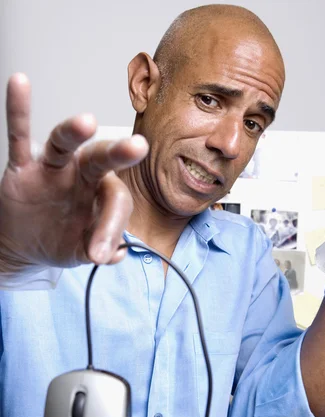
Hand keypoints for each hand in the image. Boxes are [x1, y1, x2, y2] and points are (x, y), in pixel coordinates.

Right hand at [0, 73, 147, 273]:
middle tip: (138, 146)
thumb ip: (100, 248)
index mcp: (103, 193)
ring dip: (73, 132)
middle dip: (119, 154)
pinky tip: (19, 83)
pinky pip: (18, 135)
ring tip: (86, 122)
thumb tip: (116, 253)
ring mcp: (53, 169)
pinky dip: (18, 111)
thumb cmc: (62, 239)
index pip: (116, 200)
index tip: (98, 256)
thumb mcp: (83, 250)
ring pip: (64, 144)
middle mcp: (81, 175)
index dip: (111, 226)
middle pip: (101, 159)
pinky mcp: (22, 167)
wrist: (26, 245)